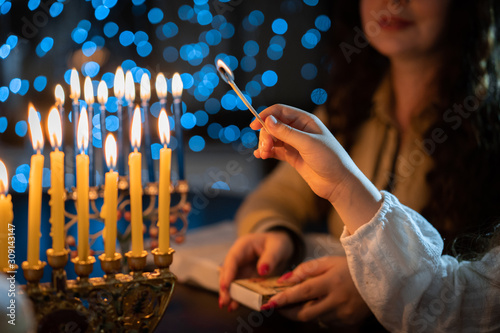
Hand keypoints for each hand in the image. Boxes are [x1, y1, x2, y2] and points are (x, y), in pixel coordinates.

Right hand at [219, 230, 293, 310]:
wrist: (281, 246)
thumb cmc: (277, 243)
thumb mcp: (277, 248)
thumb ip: (270, 258)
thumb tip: (262, 271)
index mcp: (243, 245)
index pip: (232, 259)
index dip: (227, 273)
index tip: (225, 286)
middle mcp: (239, 257)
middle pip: (227, 272)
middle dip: (225, 287)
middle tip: (224, 301)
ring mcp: (241, 268)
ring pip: (231, 281)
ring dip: (229, 294)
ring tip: (228, 306)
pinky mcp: (245, 277)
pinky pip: (240, 287)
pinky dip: (238, 296)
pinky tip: (234, 306)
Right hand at [252, 104, 381, 233]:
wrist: (338, 183)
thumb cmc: (329, 159)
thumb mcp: (307, 144)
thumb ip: (286, 132)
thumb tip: (268, 120)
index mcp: (305, 120)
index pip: (280, 111)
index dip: (266, 116)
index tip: (254, 126)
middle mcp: (299, 129)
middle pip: (274, 125)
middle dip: (266, 135)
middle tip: (264, 148)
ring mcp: (295, 143)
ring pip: (273, 138)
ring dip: (265, 144)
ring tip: (263, 154)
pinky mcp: (293, 156)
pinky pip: (275, 150)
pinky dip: (267, 152)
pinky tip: (260, 155)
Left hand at [261, 256, 371, 325]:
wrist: (380, 280)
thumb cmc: (350, 267)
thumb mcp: (328, 261)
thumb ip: (306, 270)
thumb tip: (285, 280)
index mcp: (332, 282)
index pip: (303, 292)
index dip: (285, 298)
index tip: (270, 302)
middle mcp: (337, 300)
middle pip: (305, 313)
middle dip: (288, 312)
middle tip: (277, 306)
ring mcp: (343, 313)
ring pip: (314, 318)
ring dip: (303, 311)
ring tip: (299, 301)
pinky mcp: (347, 321)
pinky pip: (326, 321)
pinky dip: (318, 314)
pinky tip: (320, 303)